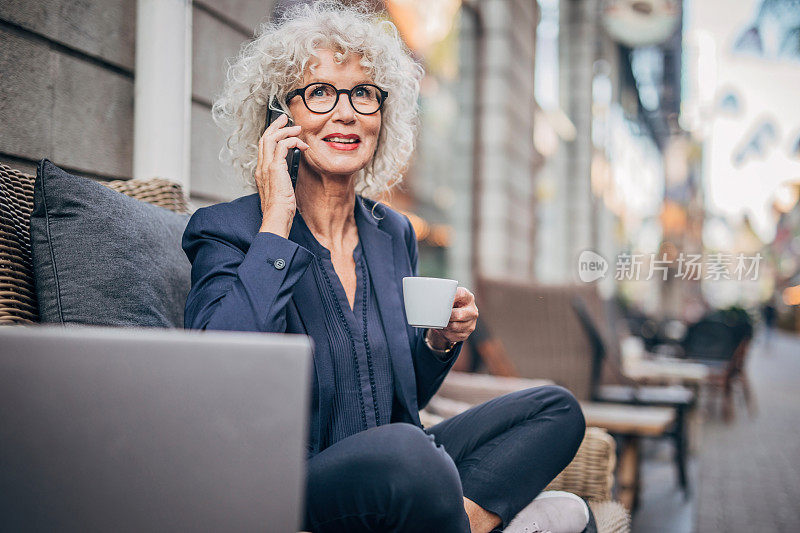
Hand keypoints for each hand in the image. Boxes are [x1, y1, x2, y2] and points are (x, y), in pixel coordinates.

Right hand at [255, 113, 308, 236]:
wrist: (276, 218)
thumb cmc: (280, 209)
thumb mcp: (282, 191)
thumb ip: (283, 180)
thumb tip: (291, 173)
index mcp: (261, 172)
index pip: (263, 147)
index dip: (272, 135)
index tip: (282, 129)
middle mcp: (261, 167)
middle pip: (264, 138)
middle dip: (276, 126)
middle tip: (285, 119)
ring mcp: (266, 167)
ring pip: (271, 138)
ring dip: (285, 130)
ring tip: (297, 128)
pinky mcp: (275, 168)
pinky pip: (282, 146)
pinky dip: (292, 141)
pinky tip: (302, 145)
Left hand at [427, 287, 477, 347]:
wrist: (454, 316)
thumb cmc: (449, 304)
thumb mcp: (448, 297)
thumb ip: (442, 296)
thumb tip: (430, 299)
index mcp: (468, 297)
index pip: (461, 294)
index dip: (450, 297)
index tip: (441, 299)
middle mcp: (472, 310)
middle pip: (458, 315)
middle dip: (445, 316)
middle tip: (437, 315)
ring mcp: (471, 323)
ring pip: (454, 327)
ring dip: (443, 326)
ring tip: (438, 322)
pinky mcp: (466, 334)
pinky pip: (452, 336)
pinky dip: (444, 333)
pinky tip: (442, 329)